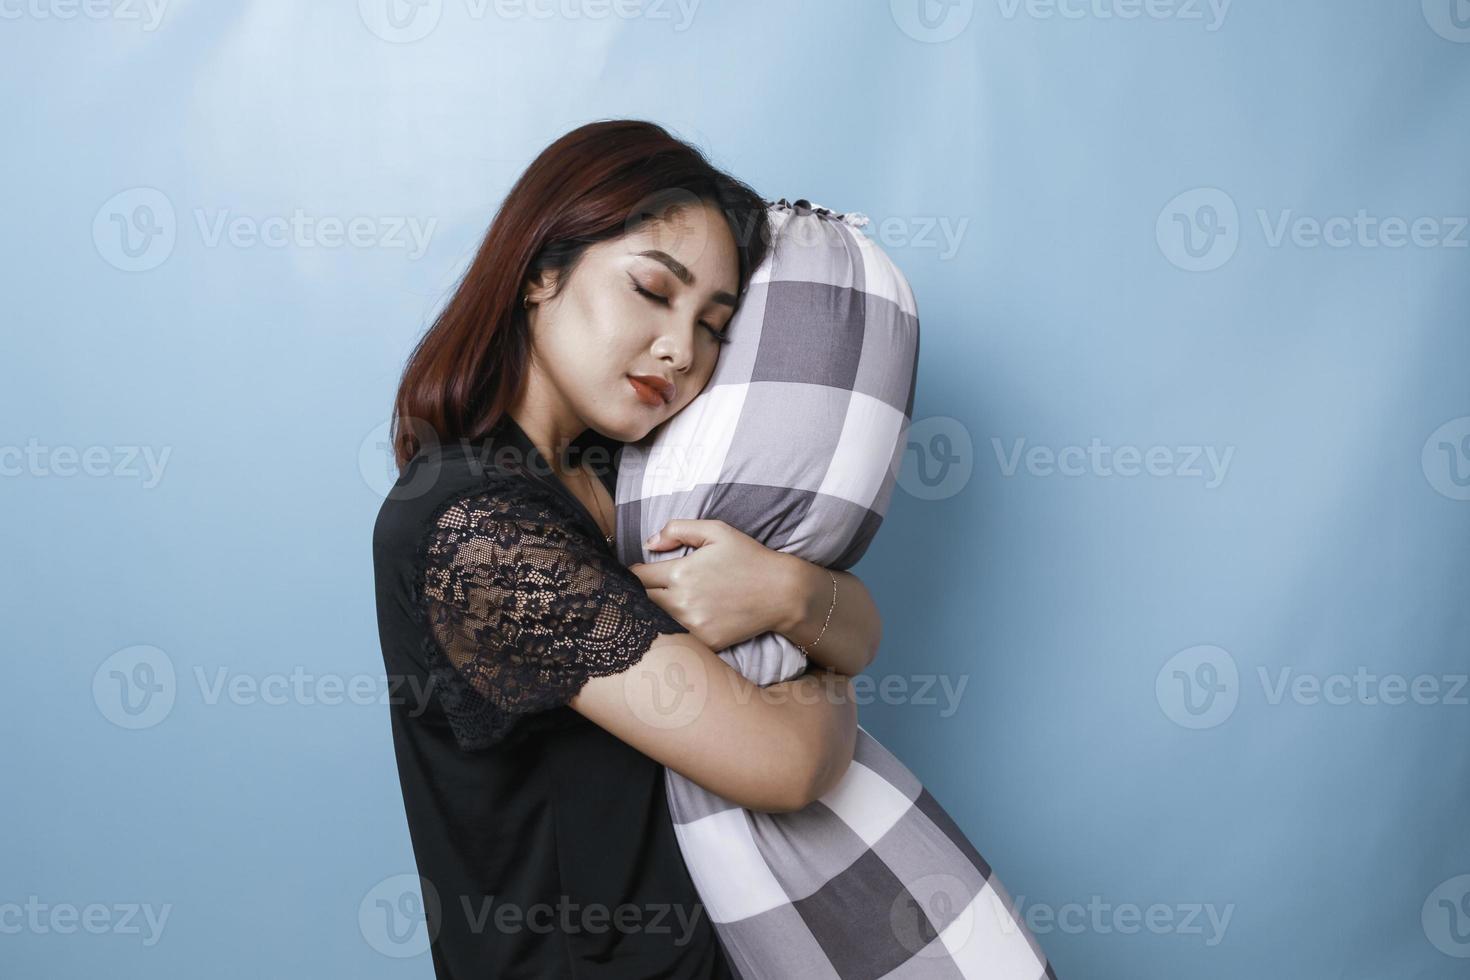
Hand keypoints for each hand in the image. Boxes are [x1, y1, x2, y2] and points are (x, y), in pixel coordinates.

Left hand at [627, 519, 798, 652]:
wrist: (782, 593)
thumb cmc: (749, 558)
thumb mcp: (716, 530)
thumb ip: (678, 529)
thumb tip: (648, 543)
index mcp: (680, 573)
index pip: (636, 577)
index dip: (634, 573)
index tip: (641, 573)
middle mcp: (682, 602)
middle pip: (640, 602)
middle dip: (639, 594)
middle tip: (648, 590)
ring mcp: (693, 626)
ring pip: (654, 623)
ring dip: (652, 614)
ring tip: (660, 606)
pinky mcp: (705, 643)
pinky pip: (676, 639)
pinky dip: (673, 632)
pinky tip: (680, 623)